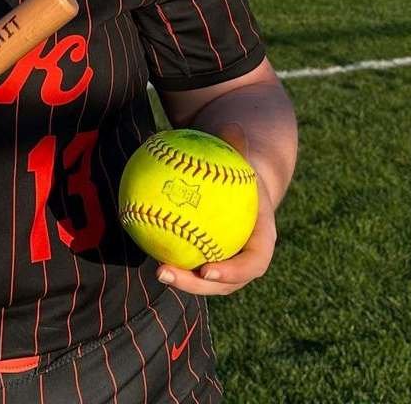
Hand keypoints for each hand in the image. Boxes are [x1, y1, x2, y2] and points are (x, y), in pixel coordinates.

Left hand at [156, 122, 276, 296]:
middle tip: (166, 272)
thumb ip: (237, 145)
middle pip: (223, 283)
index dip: (233, 272)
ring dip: (182, 279)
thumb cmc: (243, 170)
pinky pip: (191, 261)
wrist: (243, 186)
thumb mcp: (242, 158)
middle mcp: (245, 258)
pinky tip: (148, 246)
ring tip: (157, 269)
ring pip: (204, 279)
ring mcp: (227, 263)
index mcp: (262, 239)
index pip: (252, 264)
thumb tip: (231, 125)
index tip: (207, 270)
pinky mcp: (209, 259)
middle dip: (195, 286)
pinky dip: (173, 257)